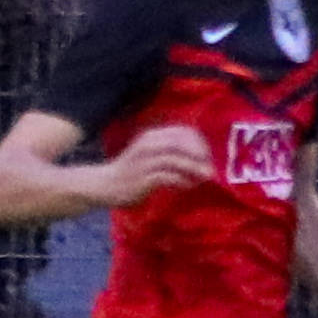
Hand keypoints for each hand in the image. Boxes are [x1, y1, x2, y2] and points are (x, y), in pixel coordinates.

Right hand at [93, 124, 213, 208]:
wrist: (106, 185)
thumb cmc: (132, 170)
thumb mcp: (150, 153)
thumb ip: (170, 150)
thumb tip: (199, 155)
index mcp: (152, 136)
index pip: (183, 132)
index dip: (200, 143)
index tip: (208, 156)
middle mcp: (149, 145)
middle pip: (182, 143)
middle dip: (200, 155)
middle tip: (210, 167)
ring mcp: (145, 162)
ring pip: (176, 160)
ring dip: (195, 169)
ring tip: (206, 177)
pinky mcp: (144, 179)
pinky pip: (169, 177)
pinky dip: (182, 181)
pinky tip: (189, 186)